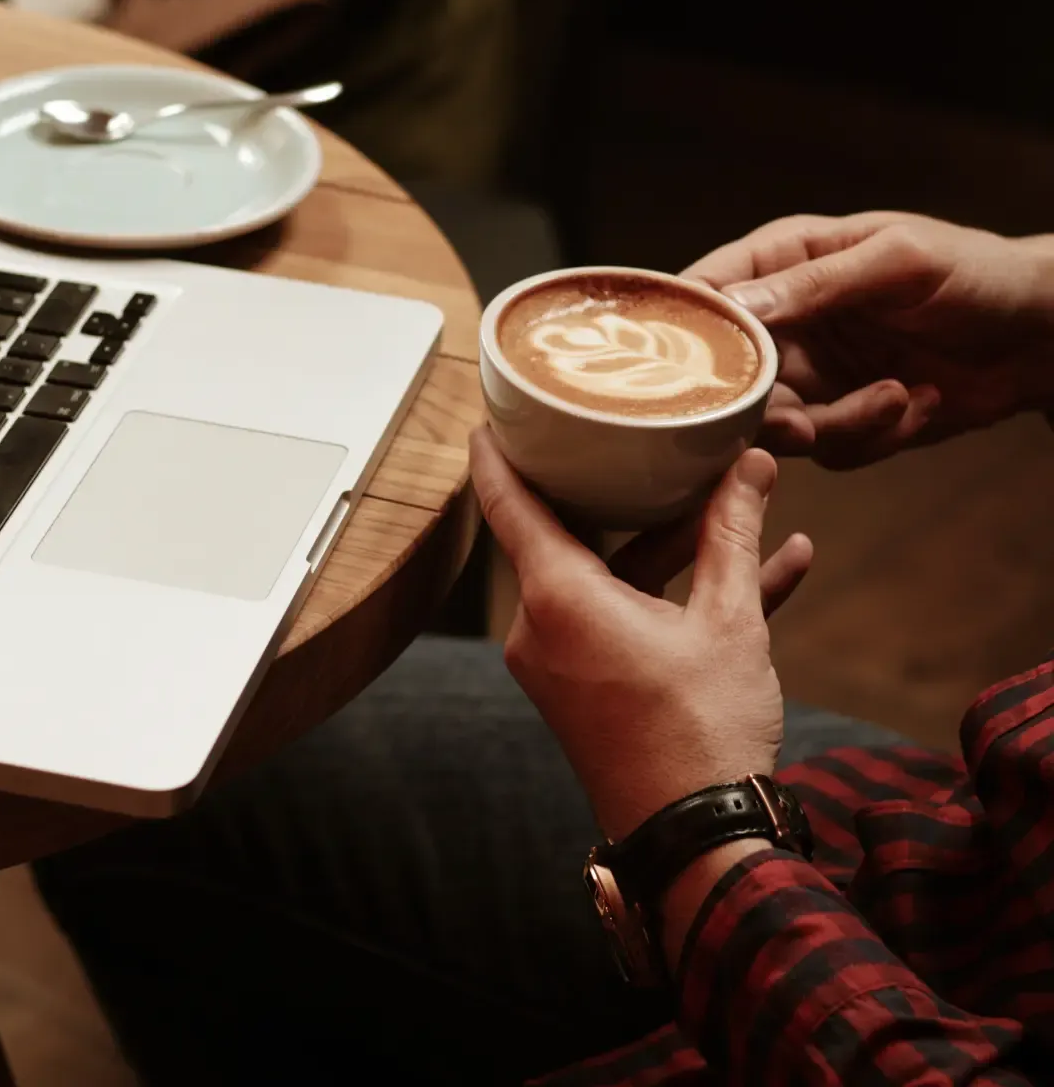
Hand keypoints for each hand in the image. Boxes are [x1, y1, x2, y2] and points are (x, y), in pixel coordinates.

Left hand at [470, 428, 811, 840]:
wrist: (699, 842)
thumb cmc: (702, 734)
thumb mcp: (728, 621)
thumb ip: (732, 534)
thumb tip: (751, 466)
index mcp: (558, 597)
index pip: (507, 503)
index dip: (497, 455)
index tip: (492, 415)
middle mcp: (543, 626)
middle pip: (574, 535)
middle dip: (626, 495)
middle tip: (643, 444)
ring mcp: (562, 661)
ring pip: (615, 580)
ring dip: (678, 552)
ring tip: (743, 512)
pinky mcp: (587, 687)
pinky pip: (628, 623)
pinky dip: (677, 601)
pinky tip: (766, 573)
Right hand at [683, 212, 1053, 467]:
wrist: (1041, 335)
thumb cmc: (976, 273)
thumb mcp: (898, 262)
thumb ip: (814, 284)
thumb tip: (733, 307)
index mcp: (782, 262)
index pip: (704, 294)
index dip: (685, 334)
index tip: (690, 375)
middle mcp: (784, 321)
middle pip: (726, 378)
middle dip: (767, 410)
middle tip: (806, 424)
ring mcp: (809, 374)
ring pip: (776, 426)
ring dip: (839, 424)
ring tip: (898, 398)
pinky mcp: (840, 417)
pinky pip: (828, 450)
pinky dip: (875, 436)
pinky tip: (920, 402)